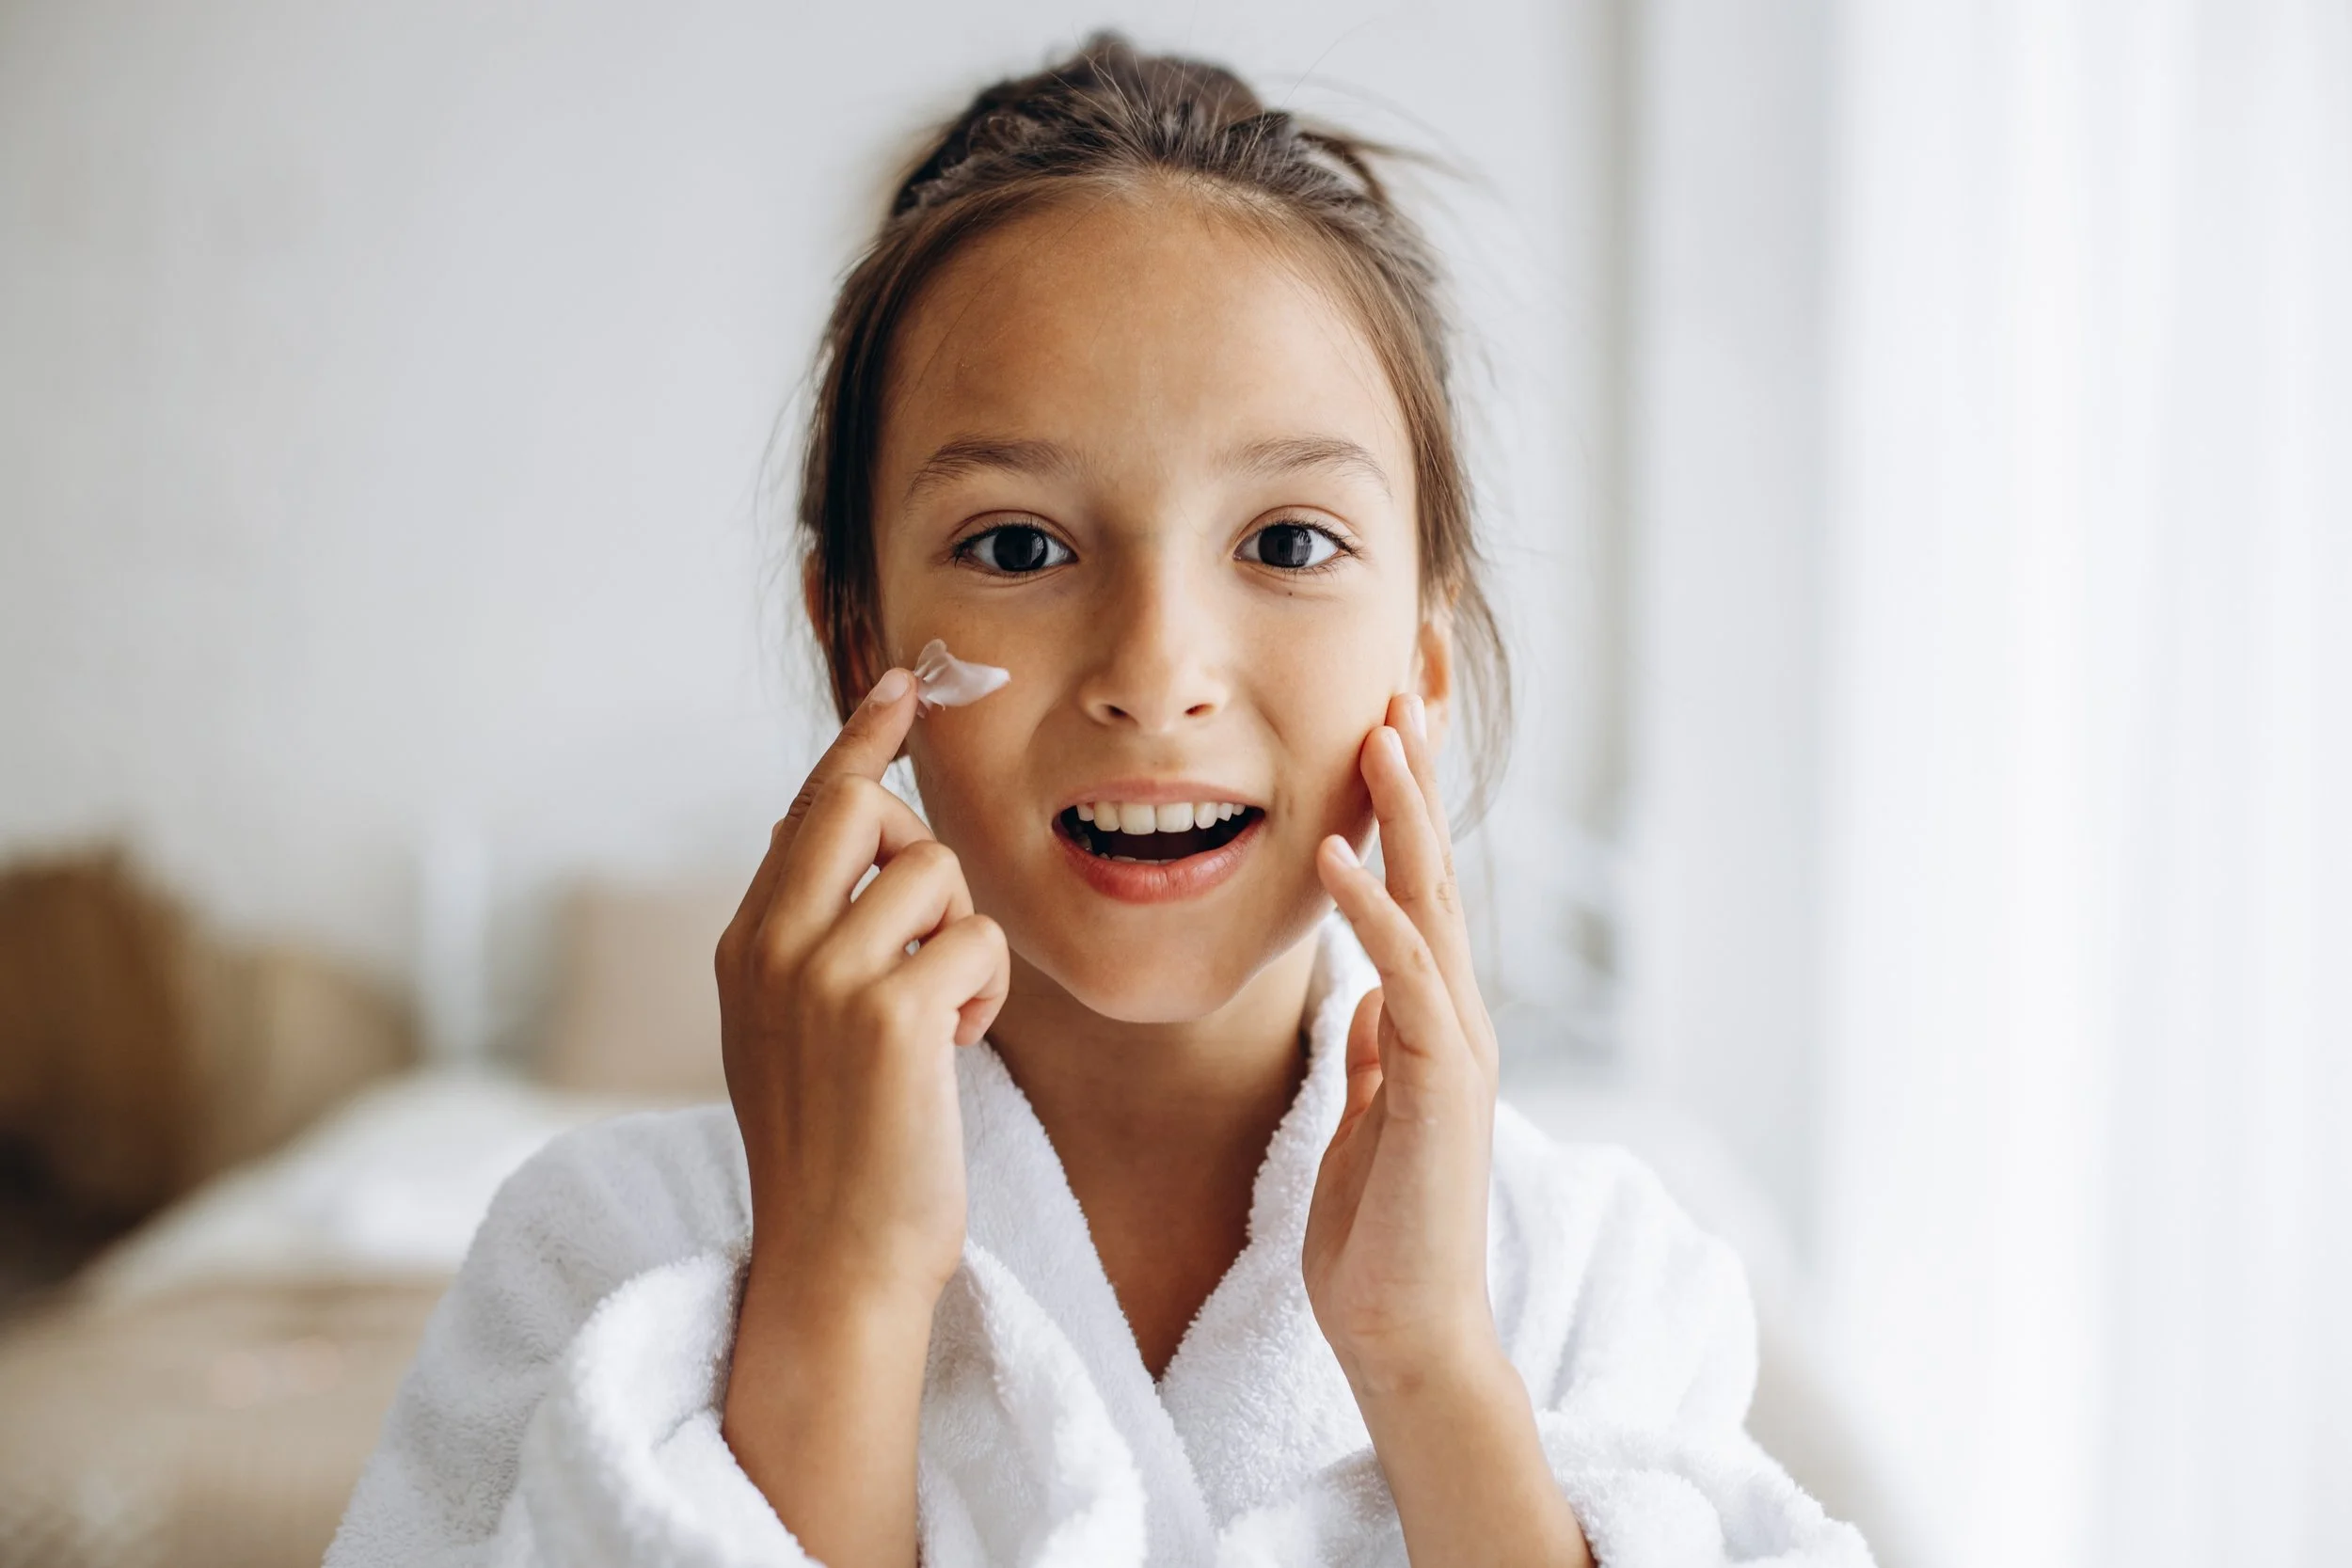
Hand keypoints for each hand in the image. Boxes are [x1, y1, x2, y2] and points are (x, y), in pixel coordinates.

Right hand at [718, 666, 1008, 1567]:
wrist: (837, 1259)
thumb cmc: (840, 1150)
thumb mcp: (797, 1030)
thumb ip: (816, 939)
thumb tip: (875, 851)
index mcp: (746, 943)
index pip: (810, 808)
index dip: (863, 741)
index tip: (902, 686)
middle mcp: (769, 944)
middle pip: (868, 808)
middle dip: (922, 847)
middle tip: (929, 928)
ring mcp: (822, 973)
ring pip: (940, 876)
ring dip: (963, 946)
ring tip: (937, 1024)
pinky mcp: (887, 1010)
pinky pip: (977, 941)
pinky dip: (985, 994)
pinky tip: (954, 1051)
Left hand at [1304, 691, 1500, 1390]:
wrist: (1403, 1331)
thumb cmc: (1380, 1233)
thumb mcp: (1369, 1116)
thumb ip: (1379, 1052)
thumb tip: (1372, 998)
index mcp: (1433, 1021)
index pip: (1419, 891)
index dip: (1404, 812)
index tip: (1382, 733)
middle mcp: (1455, 1018)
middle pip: (1437, 873)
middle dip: (1416, 782)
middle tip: (1397, 690)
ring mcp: (1456, 1047)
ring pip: (1433, 906)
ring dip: (1405, 818)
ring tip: (1378, 736)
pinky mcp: (1440, 1084)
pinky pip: (1403, 976)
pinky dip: (1372, 912)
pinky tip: (1334, 858)